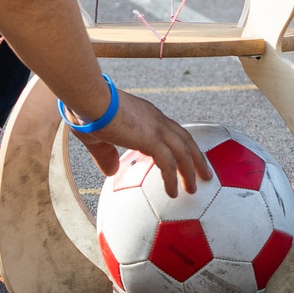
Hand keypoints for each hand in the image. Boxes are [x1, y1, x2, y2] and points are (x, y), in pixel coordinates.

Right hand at [75, 89, 208, 196]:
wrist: (89, 99)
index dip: (179, 144)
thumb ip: (106, 155)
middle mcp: (156, 119)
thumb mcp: (98, 137)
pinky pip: (168, 163)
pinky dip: (173, 179)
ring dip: (192, 170)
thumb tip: (111, 172)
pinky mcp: (151, 138)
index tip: (185, 158)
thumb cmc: (88, 112)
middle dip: (196, 157)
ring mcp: (156, 128)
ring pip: (183, 151)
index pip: (170, 129)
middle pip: (185, 139)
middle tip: (205, 173)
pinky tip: (173, 193)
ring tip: (195, 189)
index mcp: (146, 115)